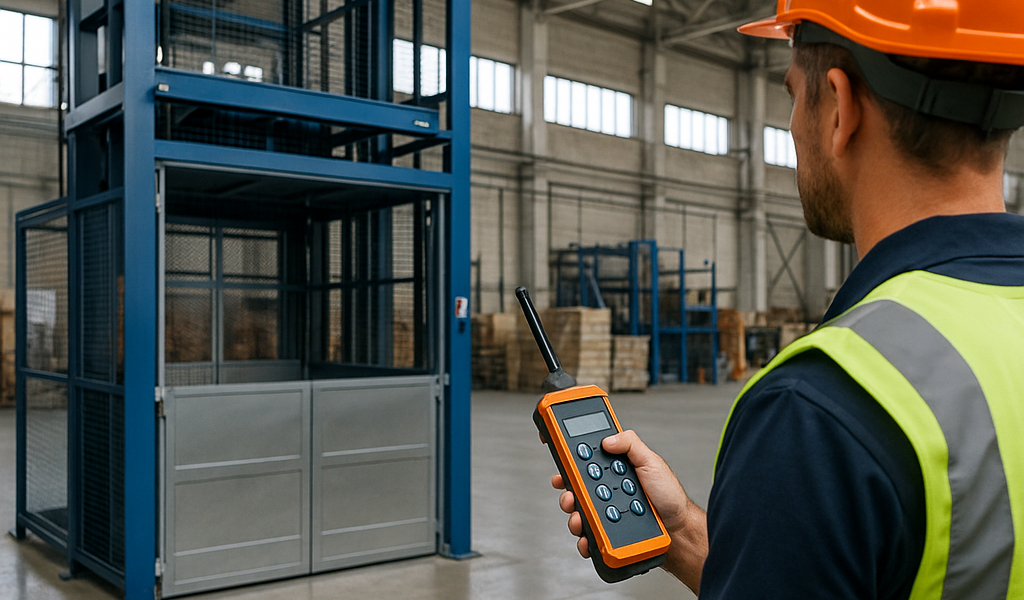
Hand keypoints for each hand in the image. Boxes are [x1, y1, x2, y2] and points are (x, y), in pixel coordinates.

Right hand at [551, 430, 708, 593]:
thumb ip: (630, 444)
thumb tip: (607, 439)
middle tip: (568, 491)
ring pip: (576, 510)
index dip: (567, 454)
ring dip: (573, 513)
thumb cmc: (668, 495)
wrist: (678, 528)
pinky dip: (583, 536)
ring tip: (580, 516)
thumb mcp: (652, 462)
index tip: (554, 447)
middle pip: (574, 485)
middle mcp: (605, 488)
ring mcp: (604, 510)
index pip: (585, 458)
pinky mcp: (605, 531)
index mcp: (613, 468)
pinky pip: (587, 533)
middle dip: (565, 487)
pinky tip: (587, 535)